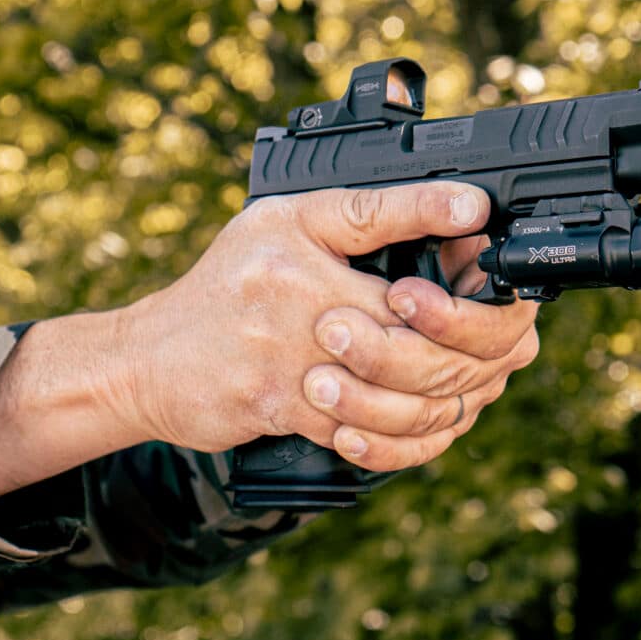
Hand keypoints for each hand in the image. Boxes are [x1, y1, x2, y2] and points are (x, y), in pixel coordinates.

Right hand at [112, 183, 538, 469]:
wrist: (148, 360)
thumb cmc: (225, 284)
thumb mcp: (288, 221)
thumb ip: (373, 211)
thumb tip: (464, 202)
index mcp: (310, 259)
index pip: (409, 266)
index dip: (465, 288)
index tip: (491, 279)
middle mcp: (303, 313)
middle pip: (417, 343)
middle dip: (467, 349)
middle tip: (493, 344)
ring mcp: (294, 369)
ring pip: (399, 398)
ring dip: (441, 397)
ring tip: (463, 384)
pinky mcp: (283, 413)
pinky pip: (361, 436)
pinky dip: (400, 436)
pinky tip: (418, 419)